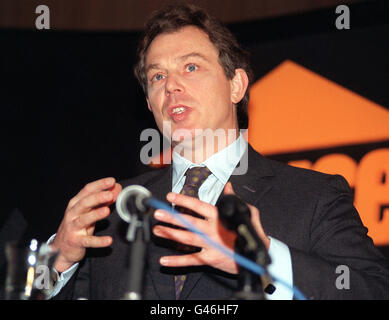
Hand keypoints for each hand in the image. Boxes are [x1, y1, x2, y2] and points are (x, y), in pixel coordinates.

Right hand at [51, 177, 121, 272]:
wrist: (62, 247)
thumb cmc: (78, 225)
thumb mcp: (90, 210)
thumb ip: (103, 199)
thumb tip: (116, 188)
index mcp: (76, 203)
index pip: (87, 190)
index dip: (99, 185)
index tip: (111, 181)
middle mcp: (73, 213)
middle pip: (84, 203)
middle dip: (97, 197)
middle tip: (110, 194)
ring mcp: (73, 227)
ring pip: (84, 219)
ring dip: (95, 214)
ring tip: (106, 210)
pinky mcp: (76, 241)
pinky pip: (88, 241)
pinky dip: (98, 241)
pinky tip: (108, 240)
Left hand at [152, 182, 269, 273]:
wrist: (256, 256)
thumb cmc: (251, 232)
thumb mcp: (247, 211)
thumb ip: (234, 199)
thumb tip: (228, 187)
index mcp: (219, 217)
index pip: (198, 206)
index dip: (183, 200)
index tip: (170, 196)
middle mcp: (212, 230)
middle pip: (188, 222)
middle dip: (171, 217)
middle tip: (158, 213)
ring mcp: (210, 245)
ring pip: (186, 239)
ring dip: (170, 234)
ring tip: (157, 230)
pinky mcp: (209, 259)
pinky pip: (190, 260)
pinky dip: (176, 261)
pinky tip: (164, 260)